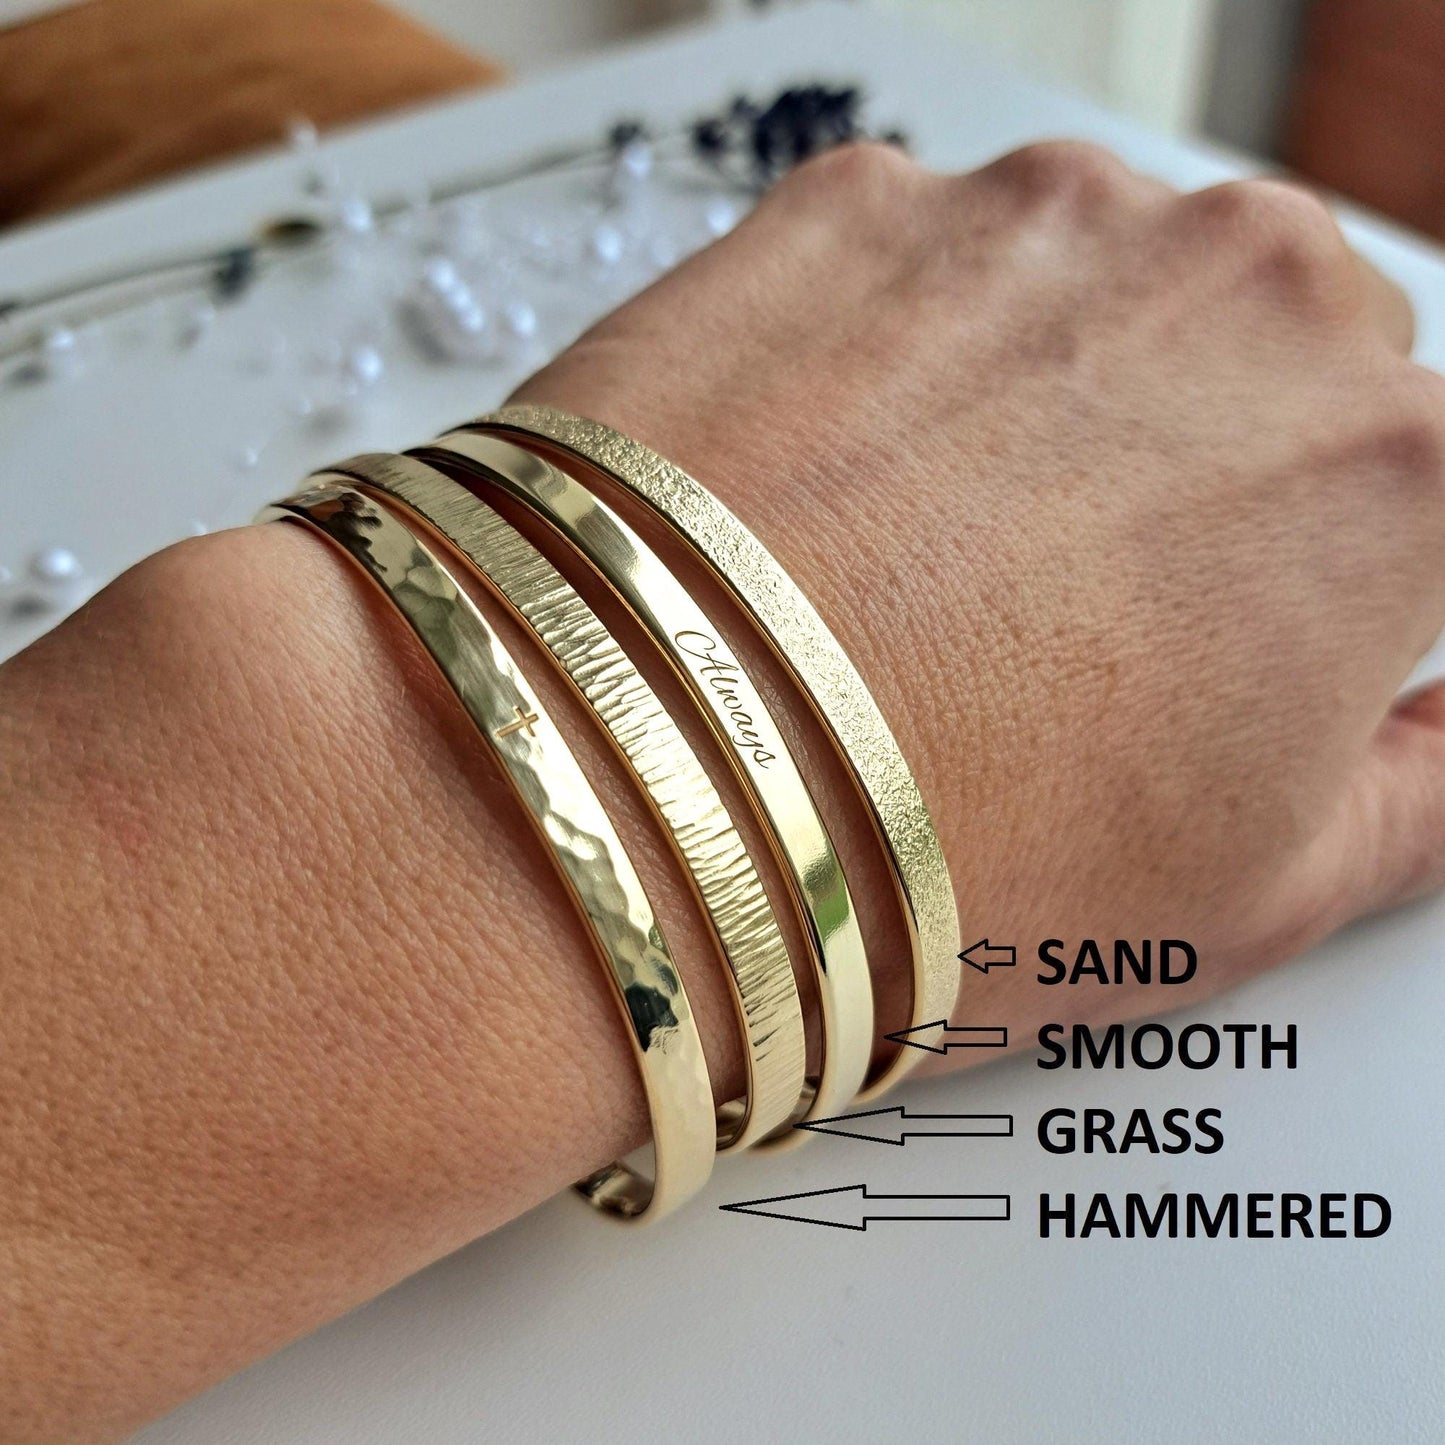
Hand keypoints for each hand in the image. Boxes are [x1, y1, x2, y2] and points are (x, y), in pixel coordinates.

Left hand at [514, 140, 1444, 1045]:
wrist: (641, 788)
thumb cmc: (939, 871)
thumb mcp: (1252, 894)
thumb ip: (1415, 787)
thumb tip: (1436, 733)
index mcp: (1392, 471)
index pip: (1414, 490)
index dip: (1312, 579)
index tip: (1221, 634)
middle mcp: (1240, 297)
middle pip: (1264, 368)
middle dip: (1193, 472)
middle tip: (1054, 617)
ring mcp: (1033, 232)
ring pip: (1093, 300)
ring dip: (1040, 403)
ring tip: (919, 564)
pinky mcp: (852, 208)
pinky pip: (922, 268)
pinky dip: (893, 356)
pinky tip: (824, 491)